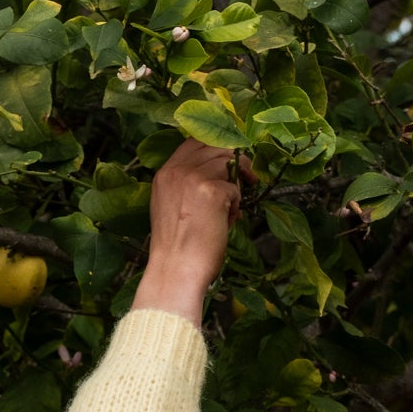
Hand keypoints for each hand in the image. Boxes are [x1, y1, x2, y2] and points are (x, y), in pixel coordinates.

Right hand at [131, 139, 252, 326]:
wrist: (175, 271)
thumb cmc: (176, 248)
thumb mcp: (171, 206)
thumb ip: (187, 184)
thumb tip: (221, 170)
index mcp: (164, 174)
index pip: (194, 140)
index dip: (217, 144)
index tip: (231, 156)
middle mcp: (176, 171)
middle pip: (216, 146)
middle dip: (235, 161)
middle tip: (247, 179)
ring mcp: (193, 179)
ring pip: (228, 164)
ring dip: (236, 186)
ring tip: (228, 211)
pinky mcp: (211, 191)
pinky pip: (236, 189)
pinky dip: (236, 207)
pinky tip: (226, 223)